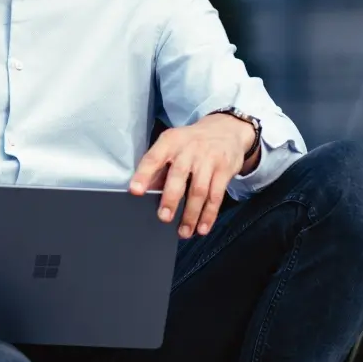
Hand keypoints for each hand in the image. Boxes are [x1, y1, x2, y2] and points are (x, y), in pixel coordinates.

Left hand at [128, 114, 256, 238]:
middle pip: (178, 176)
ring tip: (183, 232)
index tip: (135, 191)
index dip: (144, 175)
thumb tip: (146, 191)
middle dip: (171, 199)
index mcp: (170, 142)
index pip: (154, 158)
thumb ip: (160, 166)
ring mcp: (208, 160)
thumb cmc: (192, 142)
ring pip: (199, 191)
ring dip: (191, 214)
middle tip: (164, 217)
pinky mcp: (224, 170)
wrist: (227, 129)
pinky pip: (216, 196)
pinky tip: (202, 228)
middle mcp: (189, 150)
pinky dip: (209, 214)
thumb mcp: (173, 144)